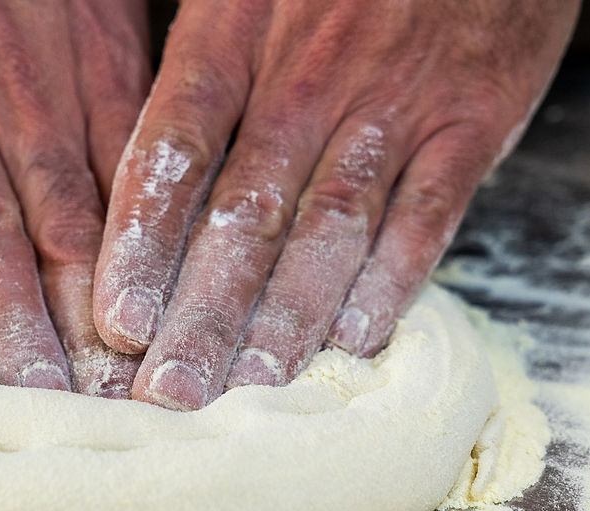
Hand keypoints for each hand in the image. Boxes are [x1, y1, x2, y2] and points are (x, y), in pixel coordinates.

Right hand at [0, 0, 150, 394]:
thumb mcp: (96, 10)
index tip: (160, 359)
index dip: (146, 291)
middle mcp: (22, 101)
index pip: (131, 208)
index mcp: (95, 77)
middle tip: (110, 408)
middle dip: (91, 330)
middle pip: (68, 237)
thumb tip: (169, 198)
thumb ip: (127, 101)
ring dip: (16, 327)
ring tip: (38, 400)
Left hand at [93, 0, 579, 409]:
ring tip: (248, 386)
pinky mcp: (469, 122)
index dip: (142, 244)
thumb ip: (196, 72)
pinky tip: (354, 340)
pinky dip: (390, 279)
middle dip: (203, 312)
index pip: (173, 156)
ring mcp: (391, 105)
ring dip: (285, 317)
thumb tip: (141, 178)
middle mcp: (306, 81)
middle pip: (242, 215)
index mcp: (234, 39)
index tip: (120, 323)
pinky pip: (425, 215)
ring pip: (326, 229)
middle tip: (171, 392)